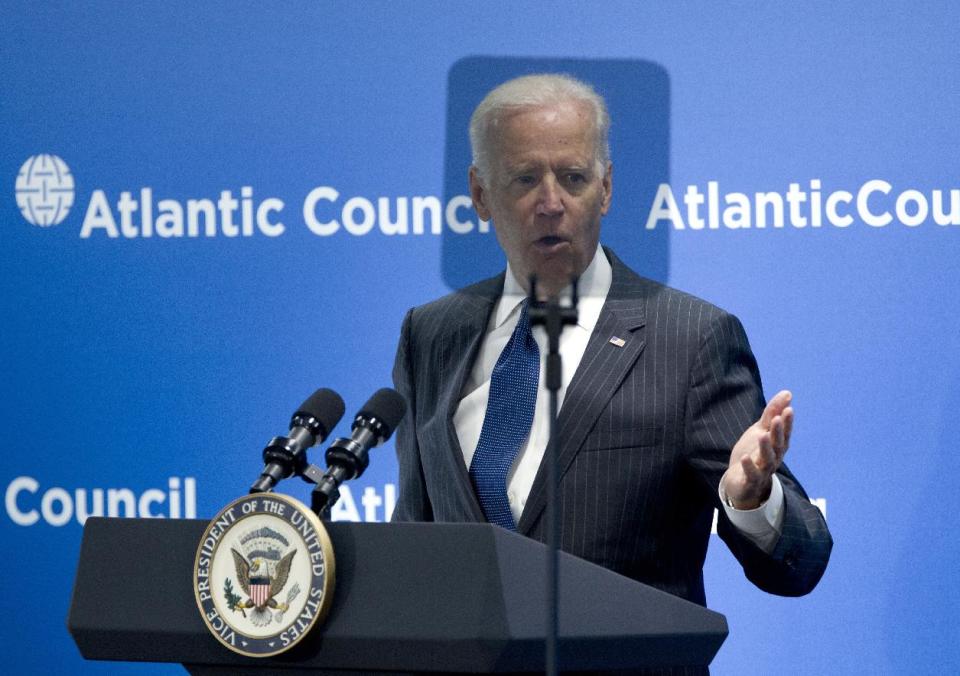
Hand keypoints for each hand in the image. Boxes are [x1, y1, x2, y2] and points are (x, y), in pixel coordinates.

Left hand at [722, 389, 793, 509]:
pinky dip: (749, 467)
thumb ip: (772, 413)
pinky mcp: (750, 481)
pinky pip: (751, 474)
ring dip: (765, 448)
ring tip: (762, 435)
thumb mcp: (761, 430)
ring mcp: (763, 470)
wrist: (740, 482)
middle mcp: (773, 458)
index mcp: (777, 446)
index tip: (789, 409)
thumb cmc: (753, 453)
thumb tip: (788, 393)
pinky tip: (745, 457)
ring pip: (767, 460)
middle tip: (778, 419)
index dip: (787, 423)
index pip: (784, 434)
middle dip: (778, 433)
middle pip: (778, 445)